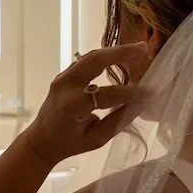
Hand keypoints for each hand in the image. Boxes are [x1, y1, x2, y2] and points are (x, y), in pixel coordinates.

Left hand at [25, 44, 147, 167]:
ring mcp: (62, 77)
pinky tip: (122, 56)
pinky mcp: (65, 75)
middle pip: (94, 61)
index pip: (106, 95)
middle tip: (143, 49)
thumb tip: (141, 104)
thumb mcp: (96, 139)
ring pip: (91, 56)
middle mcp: (64, 86)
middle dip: (120, 53)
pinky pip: (87, 61)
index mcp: (71, 106)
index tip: (151, 92)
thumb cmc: (68, 144)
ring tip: (138, 50)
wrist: (41, 140)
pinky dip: (106, 57)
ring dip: (114, 51)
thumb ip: (118, 120)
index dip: (131, 93)